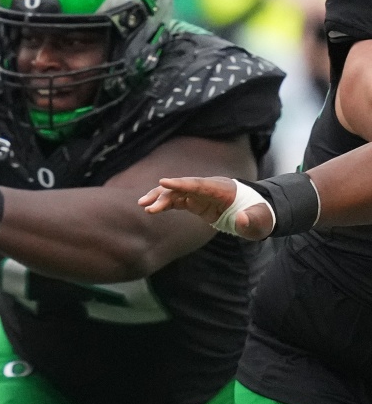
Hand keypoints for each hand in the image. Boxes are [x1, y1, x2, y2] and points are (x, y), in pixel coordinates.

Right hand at [140, 177, 271, 239]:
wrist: (258, 213)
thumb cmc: (261, 216)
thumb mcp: (261, 221)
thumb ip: (251, 221)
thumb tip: (240, 219)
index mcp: (222, 189)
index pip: (198, 184)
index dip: (181, 184)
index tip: (163, 182)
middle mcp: (208, 188)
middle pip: (182, 187)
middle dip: (164, 194)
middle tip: (147, 204)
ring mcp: (201, 194)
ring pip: (176, 193)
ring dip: (160, 199)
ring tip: (144, 207)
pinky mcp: (197, 202)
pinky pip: (177, 200)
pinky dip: (164, 204)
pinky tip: (152, 209)